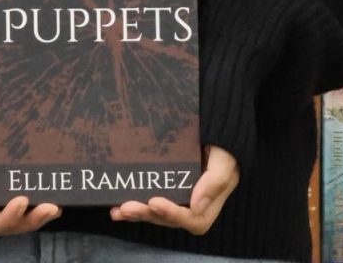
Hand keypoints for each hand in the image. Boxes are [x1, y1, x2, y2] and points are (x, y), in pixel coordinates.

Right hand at [0, 148, 61, 240]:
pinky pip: (25, 203)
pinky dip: (39, 204)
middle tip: (50, 207)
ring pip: (18, 218)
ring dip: (37, 216)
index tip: (21, 200)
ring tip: (55, 208)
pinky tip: (55, 198)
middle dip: (27, 220)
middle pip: (5, 225)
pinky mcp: (9, 184)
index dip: (4, 220)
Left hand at [109, 144, 239, 234]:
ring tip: (118, 210)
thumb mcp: (225, 159)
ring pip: (157, 211)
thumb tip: (196, 206)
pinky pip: (151, 198)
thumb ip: (215, 180)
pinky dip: (136, 202)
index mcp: (210, 201)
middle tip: (127, 207)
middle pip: (170, 218)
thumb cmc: (224, 144)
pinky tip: (117, 204)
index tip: (155, 201)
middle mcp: (193, 203)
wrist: (217, 125)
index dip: (173, 214)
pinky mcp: (167, 185)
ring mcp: (179, 195)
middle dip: (148, 214)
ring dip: (138, 212)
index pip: (193, 218)